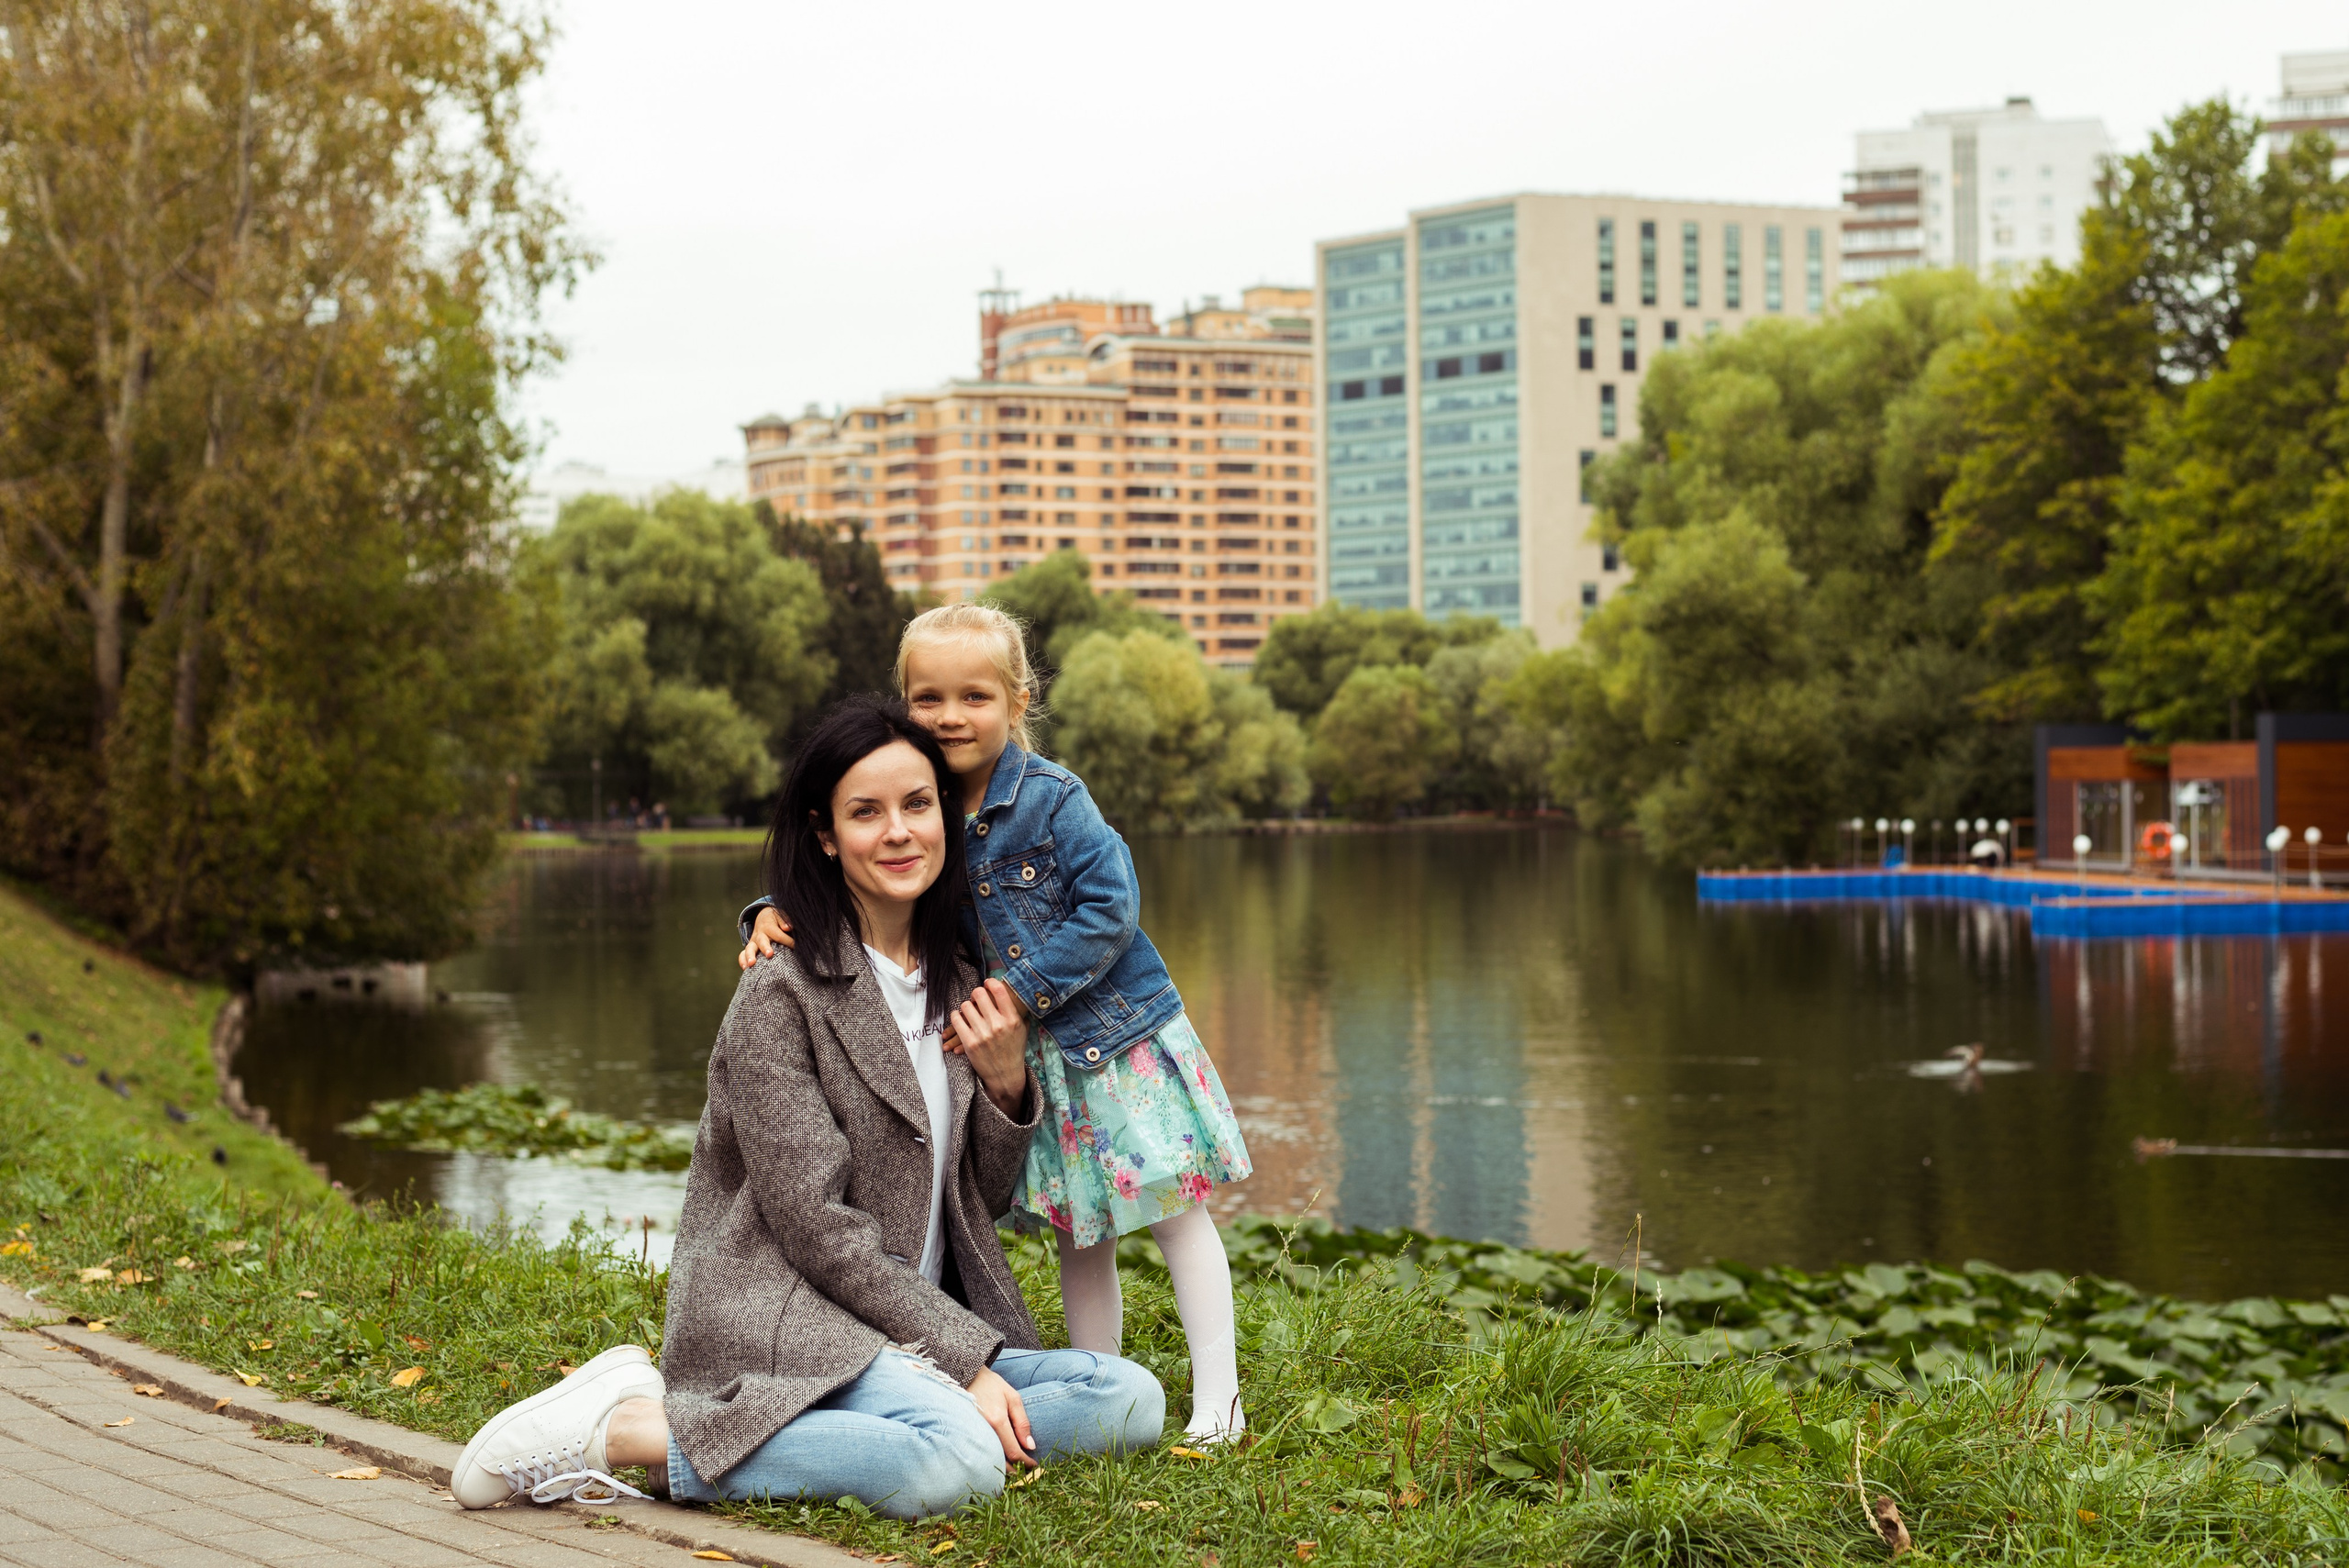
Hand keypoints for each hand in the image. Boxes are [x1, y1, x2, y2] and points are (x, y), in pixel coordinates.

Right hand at [737, 906, 794, 971]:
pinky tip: (745, 968)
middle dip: (765, 948)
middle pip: (762, 941)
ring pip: (750, 948)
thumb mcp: (780, 915)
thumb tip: (788, 927)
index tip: (795, 947)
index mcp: (768, 926)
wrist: (764, 918)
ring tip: (751, 964)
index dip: (788, 941)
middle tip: (769, 954)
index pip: (778, 935)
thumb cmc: (776, 919)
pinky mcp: (750, 948)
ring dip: (750, 956)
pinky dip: (742, 961)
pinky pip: (742, 954)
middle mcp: (759, 935)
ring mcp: (753, 942)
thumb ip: (784, 920)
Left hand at [949, 978, 1029, 1118]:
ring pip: (966, 1006)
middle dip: (977, 993)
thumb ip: (1014, 1010)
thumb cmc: (1014, 1049)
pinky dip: (956, 1016)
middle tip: (977, 996)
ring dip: (966, 1006)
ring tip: (969, 1009)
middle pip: (980, 994)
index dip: (991, 983)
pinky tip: (959, 1017)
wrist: (1006, 1075)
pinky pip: (957, 1020)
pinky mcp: (970, 1043)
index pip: (999, 991)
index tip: (987, 983)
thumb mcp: (1021, 1028)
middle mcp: (998, 1025)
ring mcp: (983, 1034)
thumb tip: (1007, 990)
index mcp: (1012, 1019)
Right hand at [967, 1365, 1035, 1467]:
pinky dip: (991, 1461)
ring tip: (1016, 1471)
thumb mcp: (1013, 1398)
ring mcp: (972, 1434)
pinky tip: (1000, 1462)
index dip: (1026, 1462)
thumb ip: (1022, 1423)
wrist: (966, 1376)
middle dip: (1016, 1471)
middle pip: (1001, 1461)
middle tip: (1027, 1473)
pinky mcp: (966, 1435)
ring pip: (989, 1461)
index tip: (1035, 1466)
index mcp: (997, 1420)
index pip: (1014, 1451)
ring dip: (1004, 1470)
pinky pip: (981, 1454)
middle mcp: (983, 1430)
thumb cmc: (992, 1385)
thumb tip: (1030, 1446)